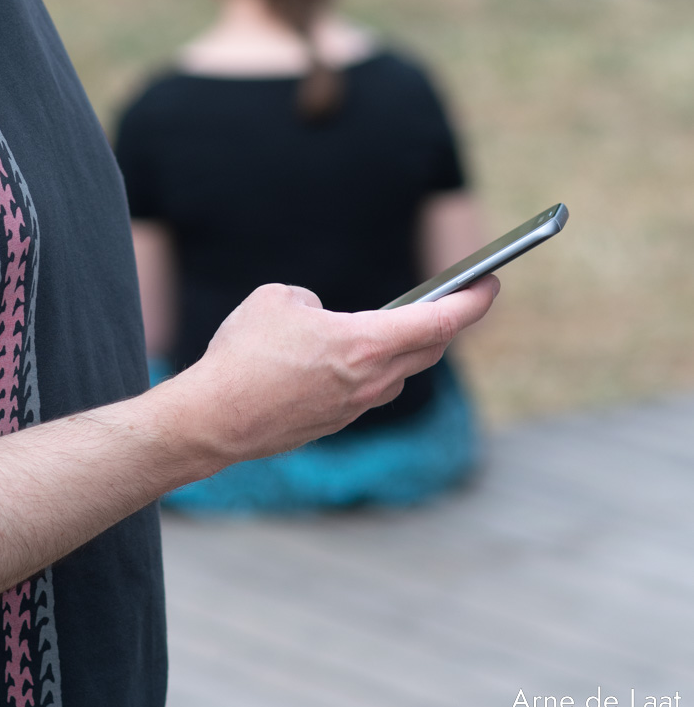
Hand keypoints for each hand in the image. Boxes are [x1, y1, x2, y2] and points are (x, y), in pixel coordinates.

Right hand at [164, 276, 497, 470]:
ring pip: (400, 373)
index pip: (441, 320)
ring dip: (408, 348)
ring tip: (404, 324)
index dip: (474, 301)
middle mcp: (373, 381)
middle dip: (449, 322)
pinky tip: (351, 356)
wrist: (215, 419)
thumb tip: (321, 320)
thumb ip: (314, 303)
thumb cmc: (244, 353)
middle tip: (459, 299)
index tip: (491, 284)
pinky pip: (369, 390)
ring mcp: (356, 407)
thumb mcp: (279, 299)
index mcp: (367, 343)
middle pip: (430, 348)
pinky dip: (372, 369)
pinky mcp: (336, 423)